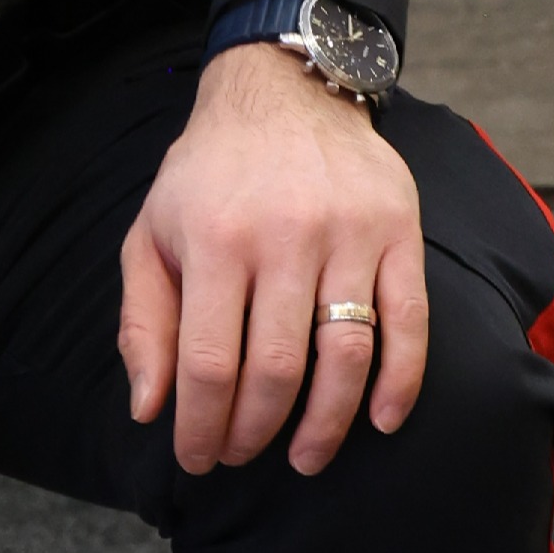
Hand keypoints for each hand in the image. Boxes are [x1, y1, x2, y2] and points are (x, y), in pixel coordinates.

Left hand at [118, 41, 427, 479]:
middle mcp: (284, 237)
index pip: (209, 363)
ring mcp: (349, 235)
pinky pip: (409, 323)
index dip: (202, 426)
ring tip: (305, 457)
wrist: (283, 93)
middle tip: (242, 456)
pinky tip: (380, 421)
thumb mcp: (151, 234)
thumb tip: (148, 409)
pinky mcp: (399, 232)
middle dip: (255, 431)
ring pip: (345, 356)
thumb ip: (144, 321)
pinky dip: (400, 383)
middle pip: (276, 370)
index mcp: (214, 240)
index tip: (198, 459)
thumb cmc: (208, 177)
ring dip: (326, 424)